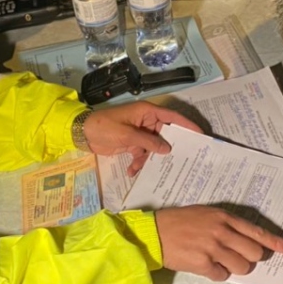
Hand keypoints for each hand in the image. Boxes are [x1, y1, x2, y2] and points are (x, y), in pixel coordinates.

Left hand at [83, 102, 200, 174]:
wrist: (82, 133)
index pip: (172, 117)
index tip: (200, 135)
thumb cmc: (105, 127)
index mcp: (147, 112)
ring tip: (147, 169)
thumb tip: (167, 149)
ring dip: (149, 159)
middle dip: (169, 147)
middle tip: (182, 159)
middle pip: (165, 134)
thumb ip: (149, 142)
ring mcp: (139, 133)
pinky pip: (142, 153)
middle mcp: (146, 121)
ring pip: (153, 147)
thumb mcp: (128, 135)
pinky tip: (133, 171)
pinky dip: (138, 162)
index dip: (187, 125)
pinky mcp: (132, 143)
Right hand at [155, 206, 282, 280]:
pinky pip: (222, 275)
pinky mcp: (202, 264)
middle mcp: (221, 231)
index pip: (257, 231)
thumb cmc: (180, 222)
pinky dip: (217, 274)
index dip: (276, 242)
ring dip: (234, 267)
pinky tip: (206, 265)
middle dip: (250, 259)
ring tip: (219, 261)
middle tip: (237, 256)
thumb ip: (228, 225)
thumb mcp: (207, 214)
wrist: (154, 232)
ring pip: (242, 267)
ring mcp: (212, 248)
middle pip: (254, 253)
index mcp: (224, 217)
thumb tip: (249, 241)